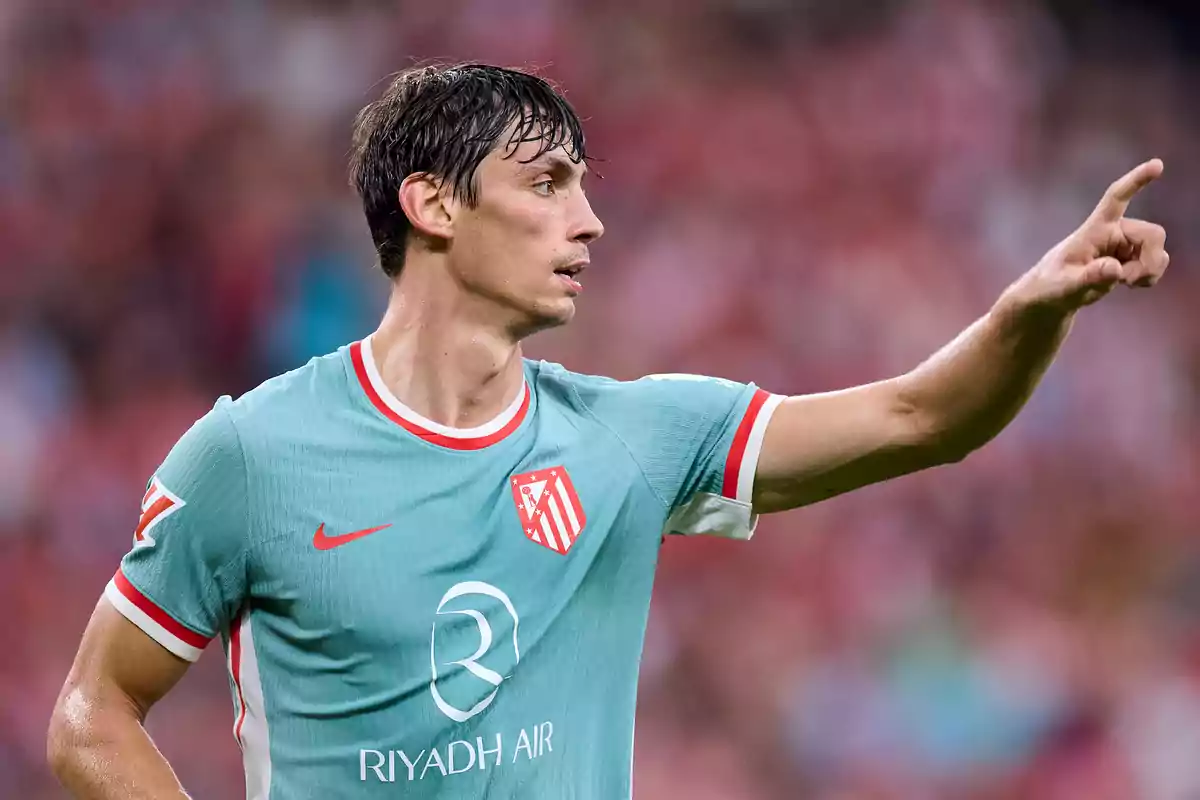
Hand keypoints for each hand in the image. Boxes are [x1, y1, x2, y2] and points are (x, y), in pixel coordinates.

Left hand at [1007, 159, 1168, 313]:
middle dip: (1149, 260)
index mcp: (1094, 229)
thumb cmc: (1051, 285)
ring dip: (1148, 271)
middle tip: (1127, 281)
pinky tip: (1131, 283)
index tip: (1157, 165)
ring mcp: (1125, 244)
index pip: (1116, 198)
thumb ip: (1090, 277)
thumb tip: (1115, 269)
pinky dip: (1150, 276)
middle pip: (1153, 234)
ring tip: (1123, 283)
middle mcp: (1114, 231)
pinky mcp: (1131, 258)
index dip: (1135, 180)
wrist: (1052, 295)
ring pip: (1159, 251)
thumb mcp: (1065, 285)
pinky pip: (1157, 263)